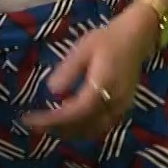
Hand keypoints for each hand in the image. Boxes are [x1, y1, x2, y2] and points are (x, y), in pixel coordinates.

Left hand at [23, 7, 156, 139]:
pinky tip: (71, 124)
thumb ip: (68, 71)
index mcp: (102, 86)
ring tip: (49, 126)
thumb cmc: (109, 38)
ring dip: (69, 132)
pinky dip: (83, 130)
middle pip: (83, 127)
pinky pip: (101, 126)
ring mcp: (121, 107)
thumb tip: (52, 92)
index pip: (74, 113)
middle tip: (34, 125)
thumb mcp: (83, 48)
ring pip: (92, 130)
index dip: (51, 120)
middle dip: (57, 129)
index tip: (29, 119)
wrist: (137, 35)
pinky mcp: (123, 107)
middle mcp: (114, 102)